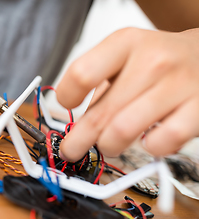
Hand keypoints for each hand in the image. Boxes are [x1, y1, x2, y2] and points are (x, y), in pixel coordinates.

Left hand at [56, 27, 198, 160]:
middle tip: (72, 149)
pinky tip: (148, 141)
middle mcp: (152, 61)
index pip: (82, 75)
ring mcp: (178, 84)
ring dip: (109, 146)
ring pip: (124, 131)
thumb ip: (99, 86)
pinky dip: (149, 149)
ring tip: (110, 145)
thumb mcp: (125, 56)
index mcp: (125, 43)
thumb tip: (76, 124)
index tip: (67, 106)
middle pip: (100, 113)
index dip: (67, 97)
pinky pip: (161, 143)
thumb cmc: (159, 59)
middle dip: (78, 141)